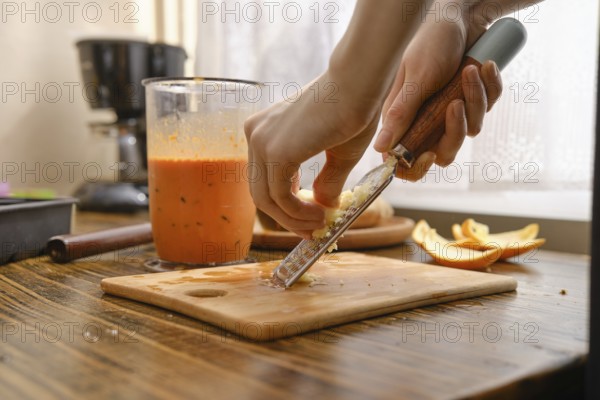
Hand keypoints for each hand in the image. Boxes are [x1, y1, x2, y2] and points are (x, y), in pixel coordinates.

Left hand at [244, 72, 380, 237]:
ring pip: (266, 199)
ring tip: (321, 224)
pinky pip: (279, 196)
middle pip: (260, 192)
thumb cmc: (354, 109)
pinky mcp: (275, 151)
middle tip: (313, 231)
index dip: (284, 207)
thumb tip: (323, 206)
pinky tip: (320, 214)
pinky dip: (297, 213)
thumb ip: (325, 181)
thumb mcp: (337, 154)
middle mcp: (256, 134)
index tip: (307, 221)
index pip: (264, 179)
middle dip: (287, 218)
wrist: (360, 84)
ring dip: (294, 219)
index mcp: (265, 131)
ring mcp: (261, 141)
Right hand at [374, 8, 502, 179]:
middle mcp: (426, 119)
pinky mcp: (471, 100)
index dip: (416, 166)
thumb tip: (380, 150)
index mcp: (403, 118)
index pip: (405, 160)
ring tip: (471, 70)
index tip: (429, 154)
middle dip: (456, 130)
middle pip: (444, 151)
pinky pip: (488, 107)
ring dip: (476, 100)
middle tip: (455, 103)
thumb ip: (400, 115)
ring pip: (471, 129)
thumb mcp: (416, 80)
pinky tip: (484, 65)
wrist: (460, 15)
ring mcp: (450, 110)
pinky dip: (490, 87)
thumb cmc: (431, 42)